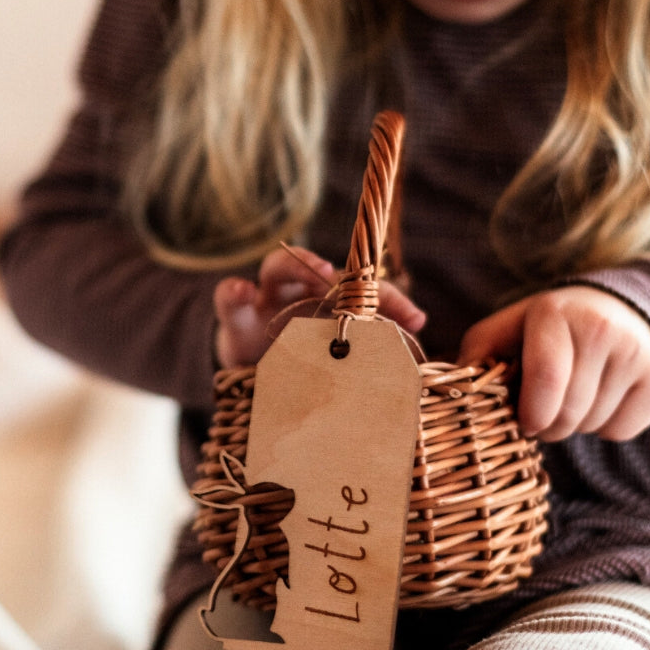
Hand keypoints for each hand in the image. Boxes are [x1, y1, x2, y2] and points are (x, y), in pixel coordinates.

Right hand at [213, 245, 426, 367]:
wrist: (251, 384)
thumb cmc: (305, 368)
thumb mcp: (340, 362)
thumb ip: (372, 351)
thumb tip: (419, 343)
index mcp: (333, 303)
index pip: (365, 291)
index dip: (392, 300)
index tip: (417, 320)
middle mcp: (302, 294)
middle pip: (322, 267)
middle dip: (347, 271)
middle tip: (358, 279)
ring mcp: (268, 302)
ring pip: (277, 268)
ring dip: (296, 265)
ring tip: (314, 267)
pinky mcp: (236, 321)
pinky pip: (229, 299)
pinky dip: (234, 292)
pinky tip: (241, 291)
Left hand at [458, 286, 649, 442]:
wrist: (626, 311)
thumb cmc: (554, 327)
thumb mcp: (513, 325)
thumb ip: (480, 352)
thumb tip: (454, 387)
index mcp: (556, 312)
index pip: (545, 381)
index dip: (530, 414)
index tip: (524, 420)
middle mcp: (602, 328)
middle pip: (566, 414)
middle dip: (548, 424)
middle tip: (545, 408)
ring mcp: (638, 353)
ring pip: (592, 426)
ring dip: (576, 423)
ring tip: (578, 391)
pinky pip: (621, 432)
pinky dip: (607, 426)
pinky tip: (606, 396)